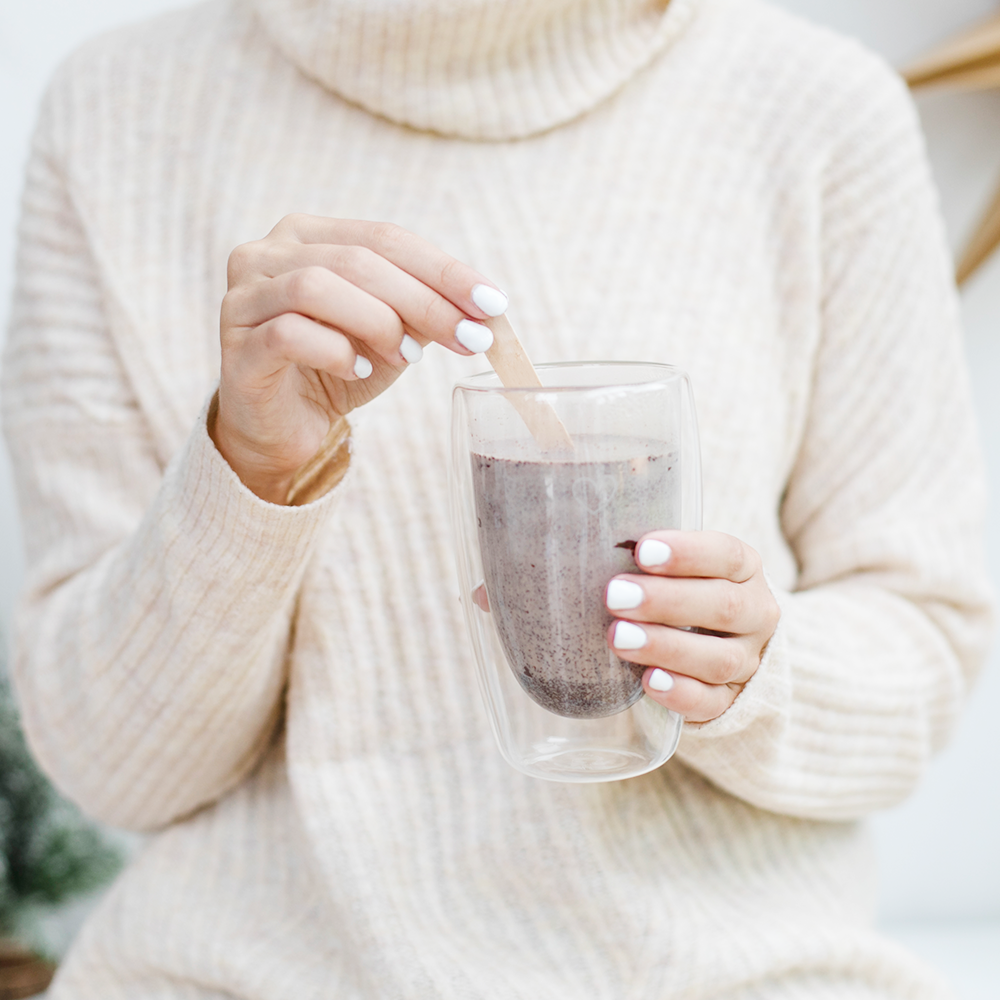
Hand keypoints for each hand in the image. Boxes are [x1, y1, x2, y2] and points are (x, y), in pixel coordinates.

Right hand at [211, 215, 507, 502]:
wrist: (282, 428)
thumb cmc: (336, 369)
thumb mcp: (390, 333)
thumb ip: (423, 311)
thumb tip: (481, 309)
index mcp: (307, 235)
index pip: (385, 237)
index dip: (444, 270)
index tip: (493, 303)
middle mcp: (266, 254)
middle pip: (358, 260)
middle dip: (425, 301)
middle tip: (469, 338)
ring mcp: (242, 297)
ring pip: (317, 286)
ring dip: (378, 323)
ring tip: (406, 358)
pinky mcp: (235, 346)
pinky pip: (289, 333)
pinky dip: (336, 352)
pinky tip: (357, 372)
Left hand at [604, 531, 779, 722]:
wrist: (720, 644)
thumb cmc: (684, 591)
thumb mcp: (679, 569)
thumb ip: (652, 561)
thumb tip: (598, 549)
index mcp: (745, 570)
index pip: (727, 555)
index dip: (687, 553)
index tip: (642, 551)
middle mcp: (755, 614)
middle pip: (723, 606)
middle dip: (664, 601)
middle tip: (615, 596)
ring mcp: (748, 660)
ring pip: (718, 658)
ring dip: (665, 646)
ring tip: (619, 637)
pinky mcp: (732, 700)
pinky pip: (712, 702)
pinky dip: (680, 693)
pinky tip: (649, 681)